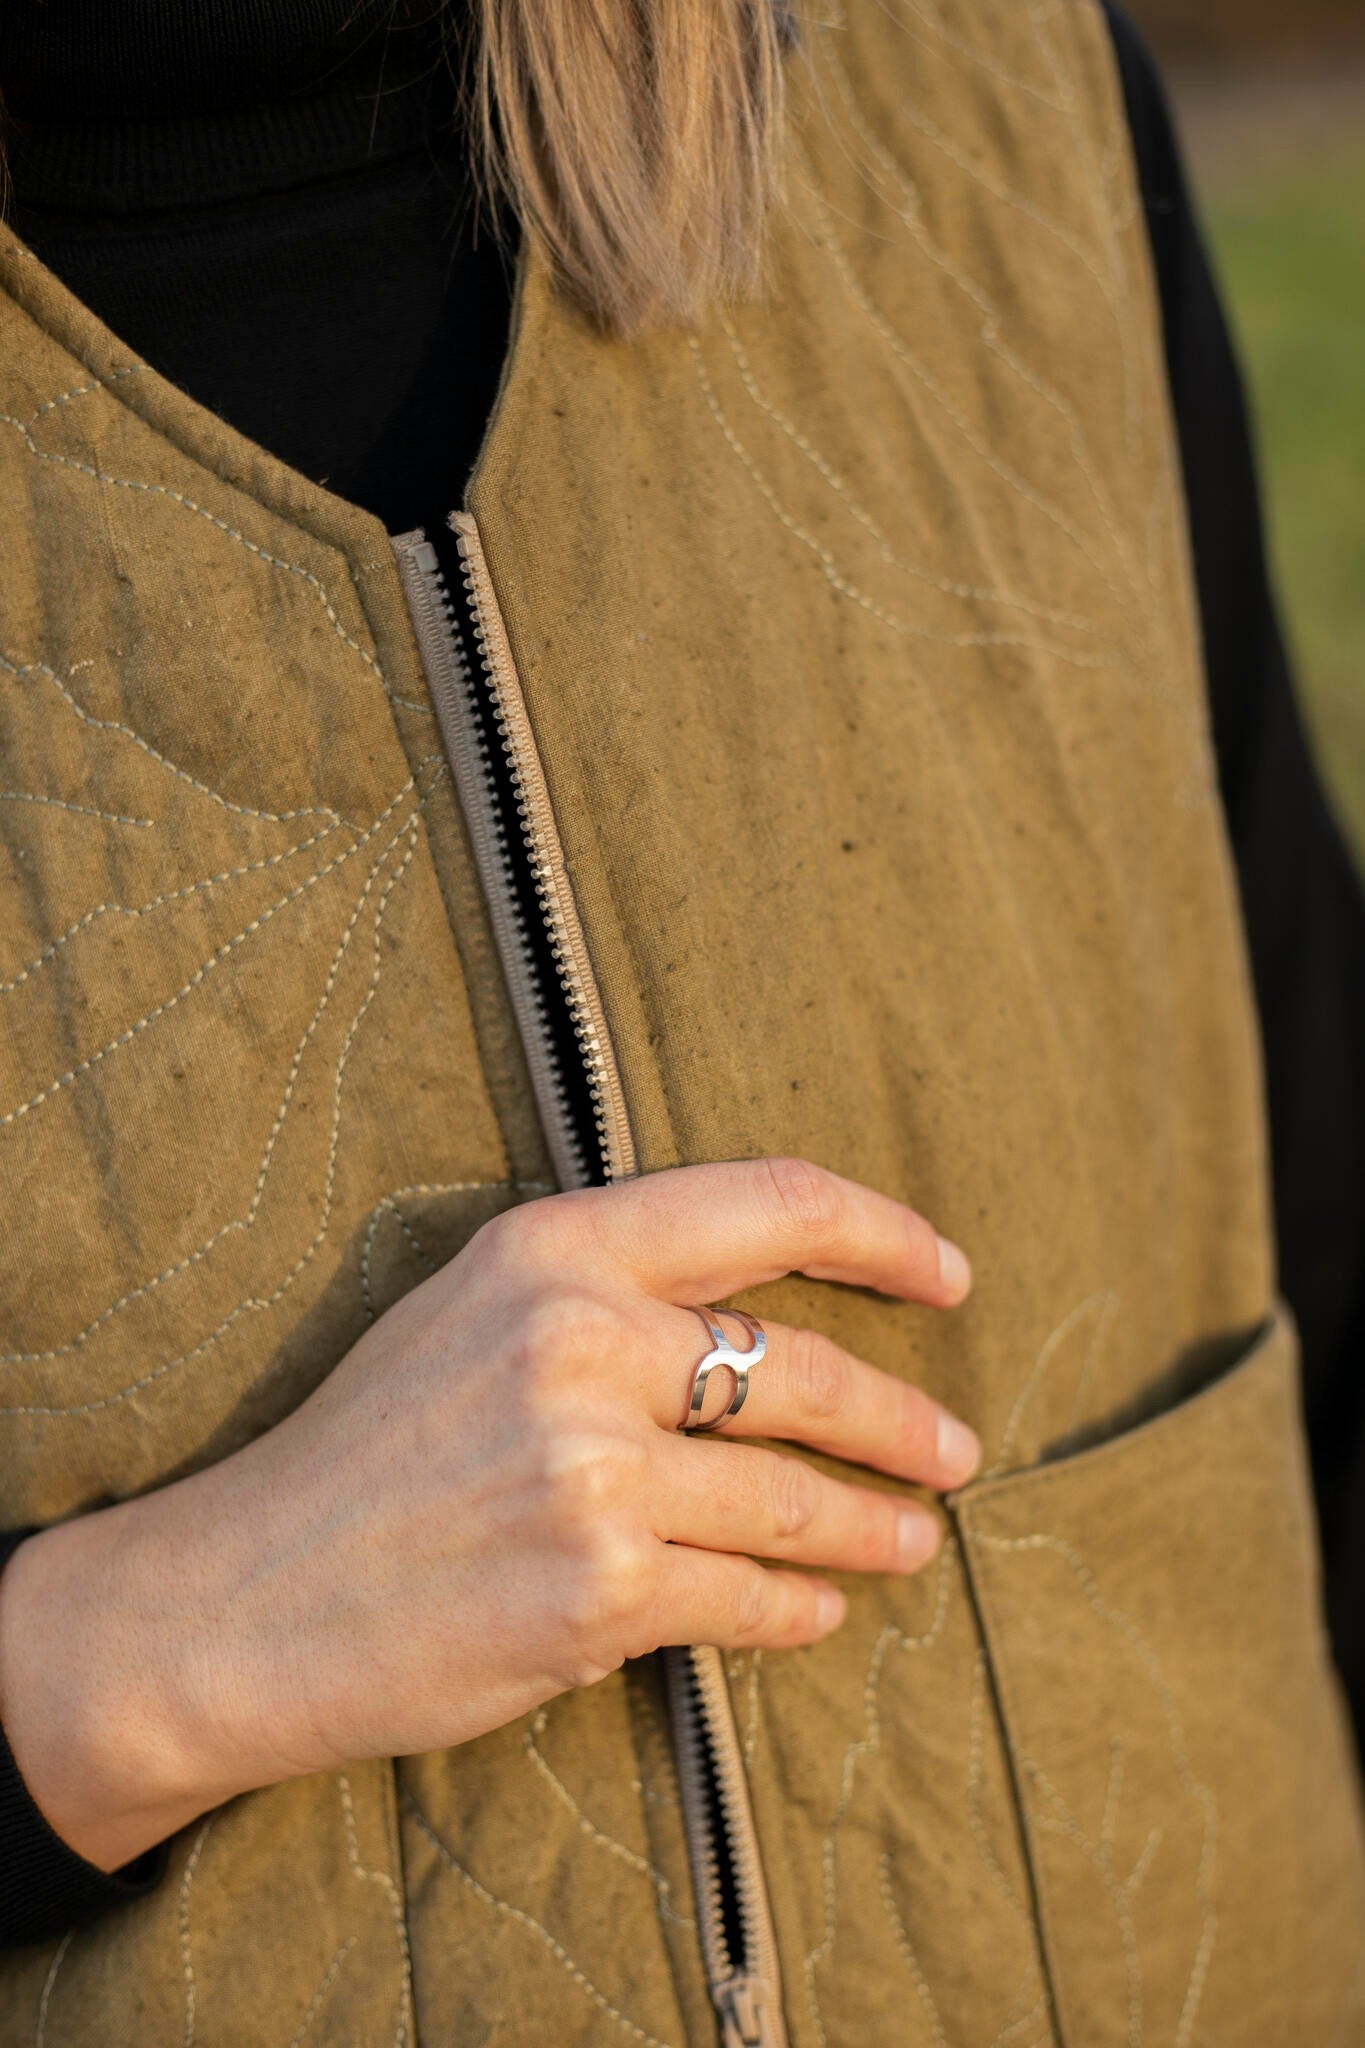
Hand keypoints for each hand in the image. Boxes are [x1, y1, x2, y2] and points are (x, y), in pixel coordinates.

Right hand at [0, 1158, 975, 1871]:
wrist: (241, 1598)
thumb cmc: (365, 1452)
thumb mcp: (471, 1313)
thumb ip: (607, 1291)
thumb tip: (762, 1321)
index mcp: (554, 1247)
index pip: (772, 1201)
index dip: (885, 1234)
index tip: (946, 1277)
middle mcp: (580, 1341)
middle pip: (807, 1368)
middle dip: (904, 1420)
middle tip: (955, 1448)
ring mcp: (593, 1469)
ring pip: (797, 1498)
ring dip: (875, 1526)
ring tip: (912, 1540)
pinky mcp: (600, 1591)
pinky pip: (754, 1597)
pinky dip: (800, 1609)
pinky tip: (815, 1609)